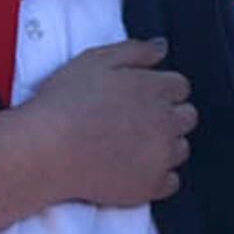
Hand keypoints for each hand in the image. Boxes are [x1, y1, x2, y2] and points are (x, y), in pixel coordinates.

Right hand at [21, 38, 194, 209]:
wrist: (46, 150)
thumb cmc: (65, 102)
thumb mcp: (95, 60)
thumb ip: (135, 51)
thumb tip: (162, 47)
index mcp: (156, 88)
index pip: (180, 87)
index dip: (159, 91)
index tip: (139, 99)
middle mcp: (166, 121)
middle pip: (187, 117)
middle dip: (168, 117)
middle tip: (136, 123)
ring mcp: (161, 156)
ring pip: (180, 149)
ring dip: (164, 147)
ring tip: (130, 148)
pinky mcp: (151, 185)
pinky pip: (171, 182)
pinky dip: (157, 177)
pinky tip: (133, 171)